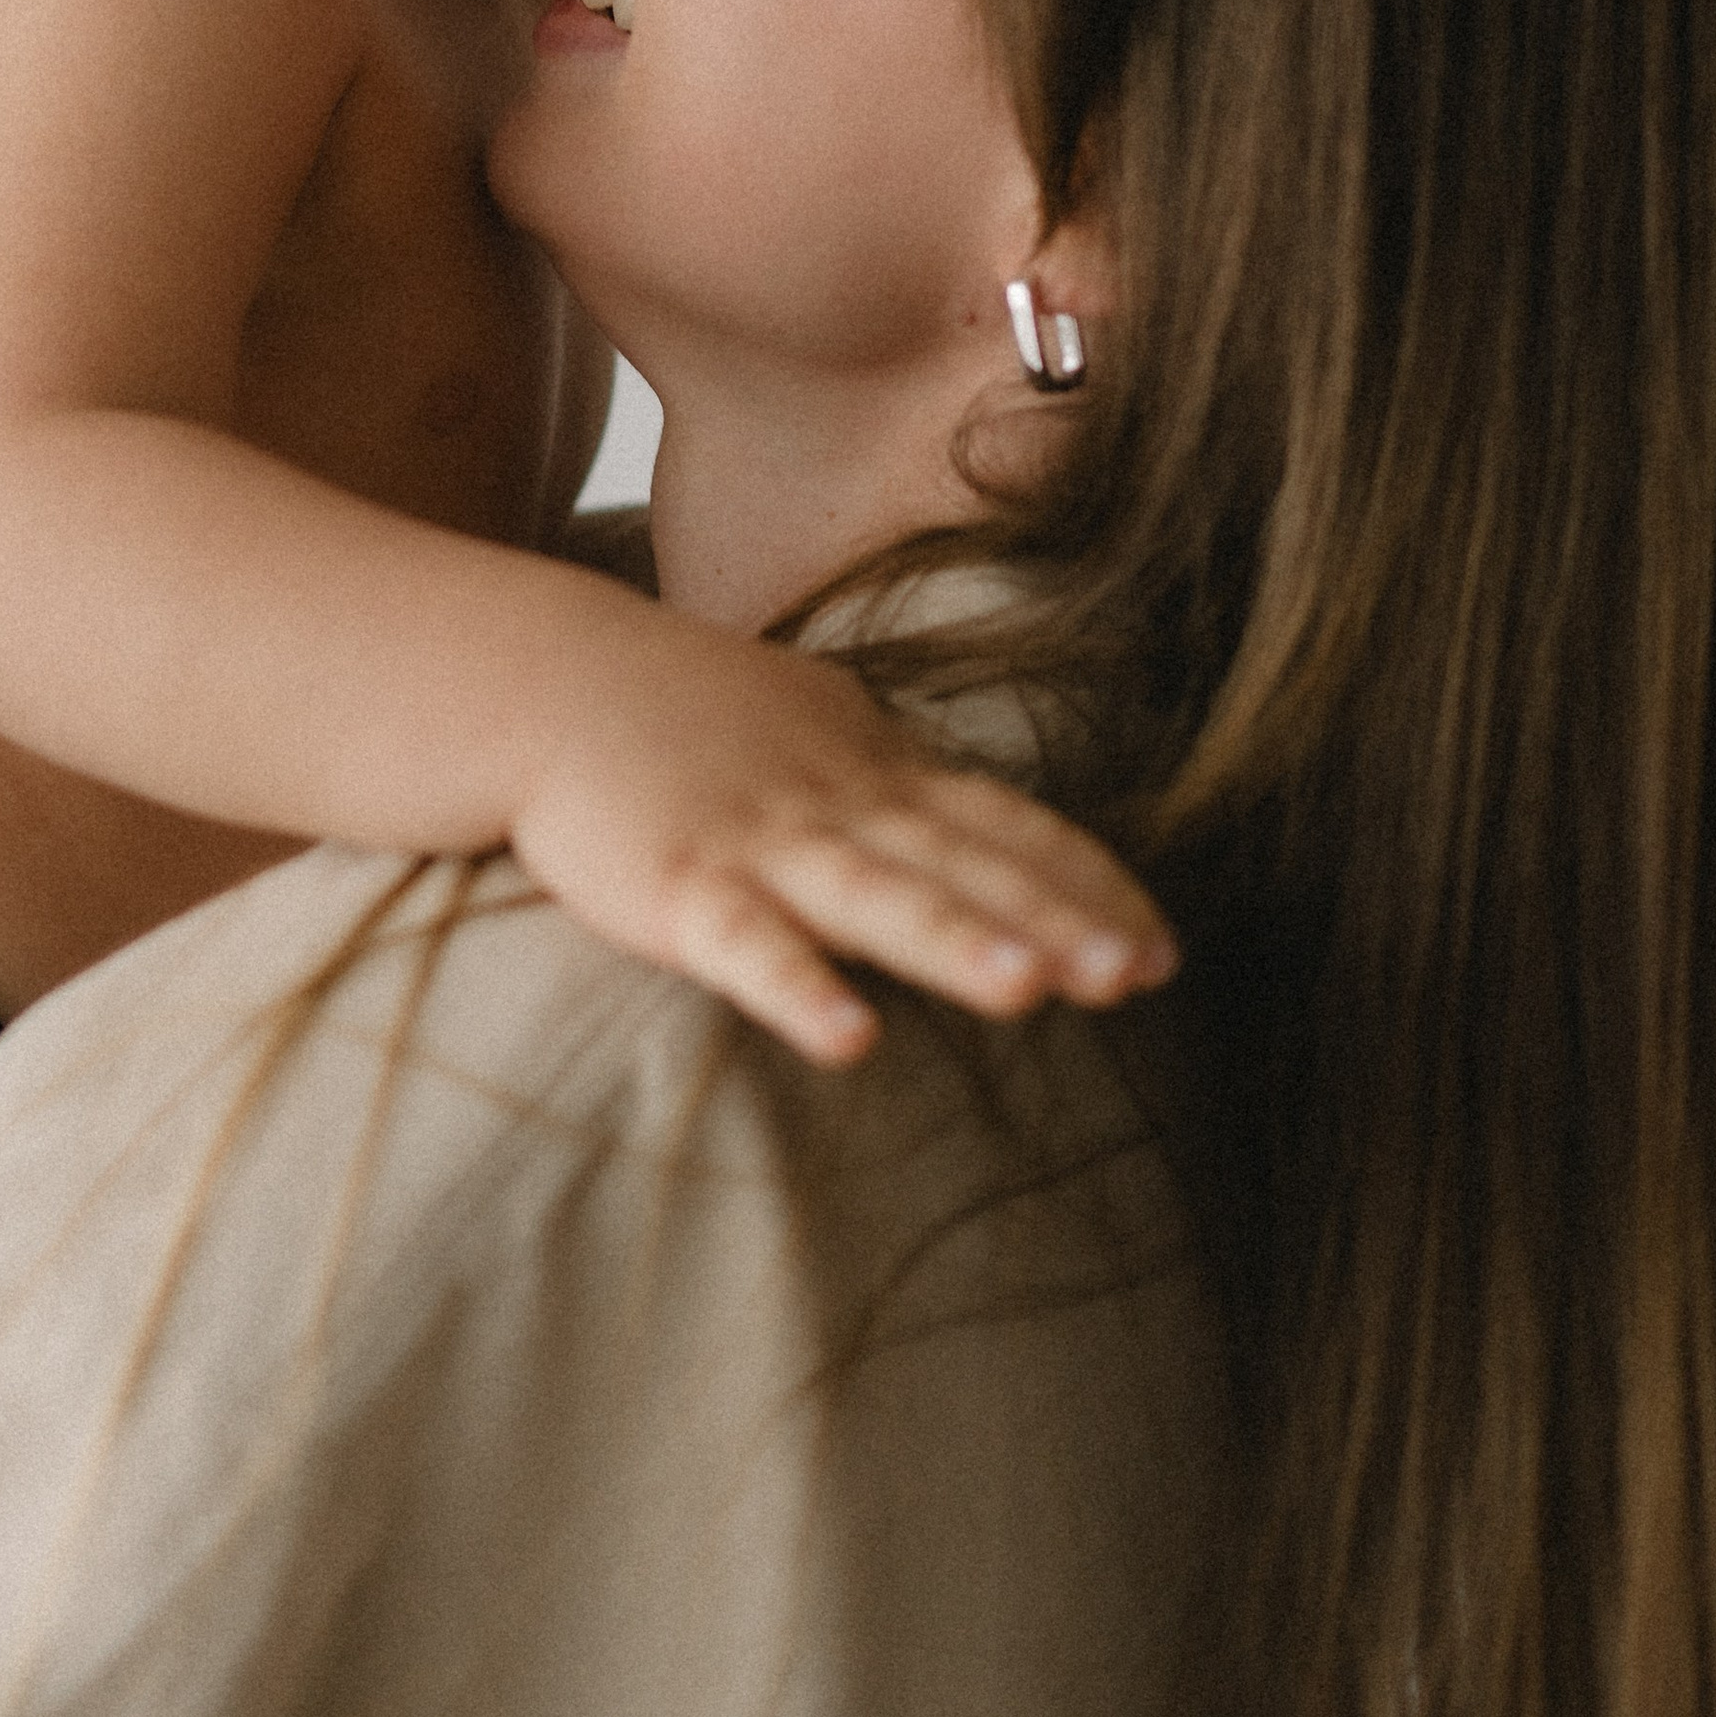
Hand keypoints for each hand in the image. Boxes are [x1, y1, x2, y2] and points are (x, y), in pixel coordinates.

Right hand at [505, 624, 1176, 1066]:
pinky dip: (797, 988)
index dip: (1086, 885)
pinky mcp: (678, 885)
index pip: (1006, 827)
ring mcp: (761, 841)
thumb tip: (976, 813)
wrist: (550, 674)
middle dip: (1057, 920)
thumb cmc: (687, 706)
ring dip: (954, 940)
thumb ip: (898, 774)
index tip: (1165, 946)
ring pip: (874, 894)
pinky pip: (746, 945)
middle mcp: (839, 803)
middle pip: (964, 864)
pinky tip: (849, 1041)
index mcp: (877, 772)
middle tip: (1142, 973)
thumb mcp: (816, 721)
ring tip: (1033, 991)